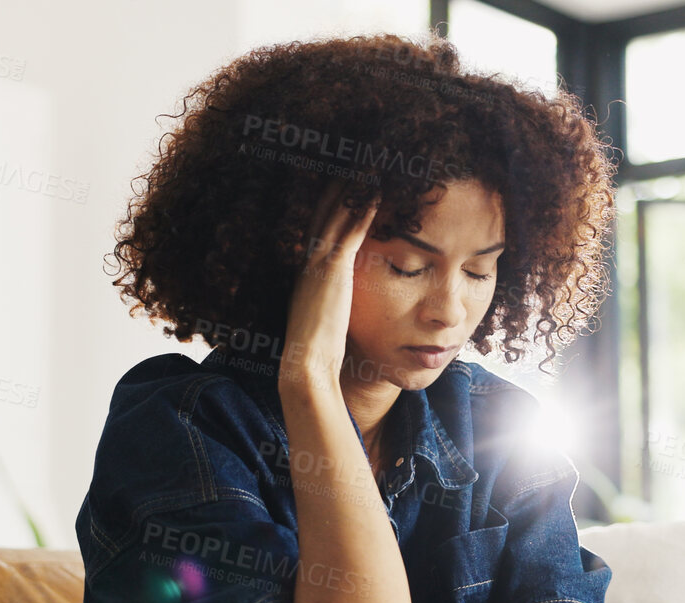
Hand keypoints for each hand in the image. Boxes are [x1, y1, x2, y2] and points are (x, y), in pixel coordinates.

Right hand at [279, 180, 377, 392]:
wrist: (305, 361)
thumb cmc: (316, 349)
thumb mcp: (321, 318)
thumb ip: (328, 303)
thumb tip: (338, 304)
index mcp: (304, 270)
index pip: (317, 225)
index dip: (328, 202)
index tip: (341, 182)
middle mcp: (308, 258)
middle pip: (324, 209)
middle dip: (338, 185)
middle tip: (355, 160)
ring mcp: (320, 262)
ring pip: (338, 213)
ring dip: (354, 188)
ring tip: (371, 165)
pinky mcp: (335, 269)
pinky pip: (353, 230)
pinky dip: (365, 209)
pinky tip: (380, 191)